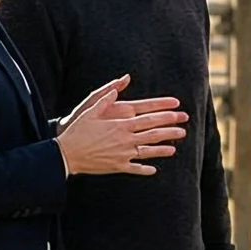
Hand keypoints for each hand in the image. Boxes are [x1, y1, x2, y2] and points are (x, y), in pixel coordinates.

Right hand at [57, 75, 186, 176]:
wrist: (66, 154)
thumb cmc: (77, 130)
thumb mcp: (90, 110)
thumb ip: (108, 97)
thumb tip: (122, 80)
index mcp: (121, 124)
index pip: (149, 118)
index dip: (166, 115)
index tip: (178, 112)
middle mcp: (125, 139)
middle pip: (153, 135)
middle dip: (171, 132)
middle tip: (184, 130)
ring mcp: (123, 154)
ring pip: (148, 152)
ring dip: (162, 150)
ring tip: (174, 149)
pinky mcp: (118, 167)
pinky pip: (135, 168)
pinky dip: (145, 169)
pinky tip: (154, 169)